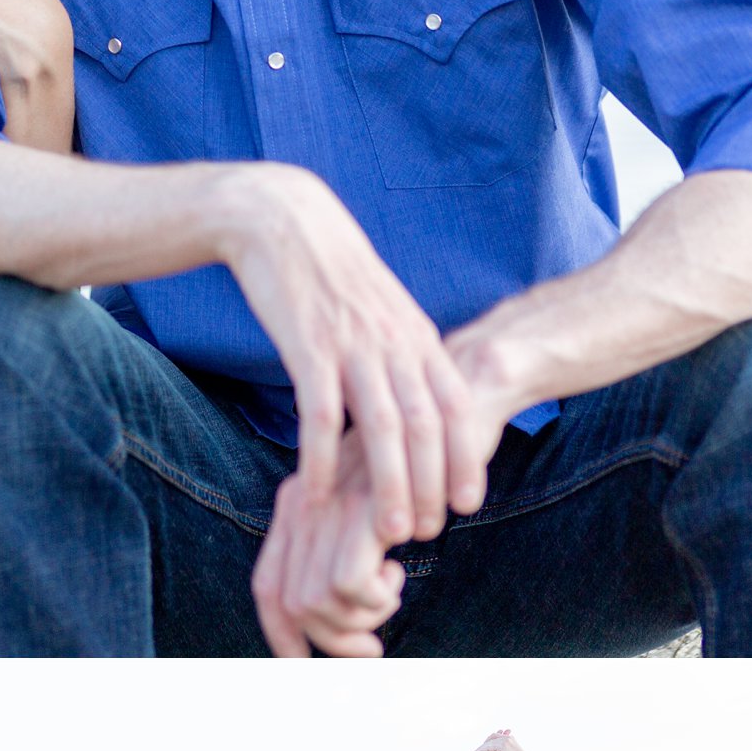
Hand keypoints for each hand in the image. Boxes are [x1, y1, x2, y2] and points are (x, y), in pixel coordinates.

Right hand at [212, 165, 501, 531]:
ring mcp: (352, 345)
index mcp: (417, 335)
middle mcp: (393, 343)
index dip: (465, 457)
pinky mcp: (307, 347)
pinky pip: (320, 414)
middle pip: (425, 425)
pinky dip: (322, 458)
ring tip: (388, 530)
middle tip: (428, 533)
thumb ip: (404, 348)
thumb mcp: (384, 305)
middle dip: (431, 484)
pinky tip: (318, 493)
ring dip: (388, 485)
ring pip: (382, 427)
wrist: (283, 217)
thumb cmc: (332, 267)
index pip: (454, 406)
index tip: (468, 504)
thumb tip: (422, 395)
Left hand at [252, 428, 406, 654]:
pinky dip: (378, 596)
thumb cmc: (420, 464)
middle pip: (291, 606)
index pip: (268, 589)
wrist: (461, 400)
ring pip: (316, 603)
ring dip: (362, 618)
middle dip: (336, 641)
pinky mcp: (364, 509)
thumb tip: (333, 621)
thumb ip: (345, 549)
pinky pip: (349, 585)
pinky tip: (399, 564)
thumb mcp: (371, 508)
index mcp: (298, 504)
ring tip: (391, 586)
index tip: (309, 665)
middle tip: (374, 643)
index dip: (281, 638)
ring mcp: (331, 505)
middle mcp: (304, 503)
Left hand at [479, 730, 533, 750]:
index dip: (488, 741)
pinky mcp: (503, 746)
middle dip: (484, 743)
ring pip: (489, 743)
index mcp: (510, 739)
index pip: (496, 736)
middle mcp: (508, 738)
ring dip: (481, 748)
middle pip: (491, 737)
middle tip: (476, 750)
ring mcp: (505, 741)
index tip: (482, 747)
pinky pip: (489, 747)